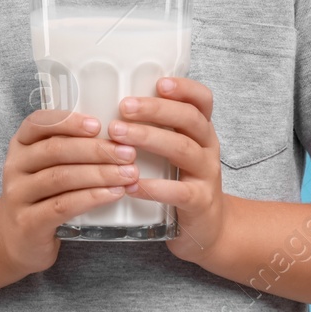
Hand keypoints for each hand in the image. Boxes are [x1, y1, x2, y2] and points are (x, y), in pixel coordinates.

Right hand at [0, 108, 142, 275]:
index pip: (38, 123)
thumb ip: (68, 150)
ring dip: (99, 174)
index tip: (98, 125)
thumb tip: (115, 139)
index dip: (68, 122)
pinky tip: (113, 194)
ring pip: (61, 177)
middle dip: (96, 150)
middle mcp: (14, 166)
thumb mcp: (45, 167)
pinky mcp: (28, 222)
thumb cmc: (40, 197)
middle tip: (127, 153)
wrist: (16, 239)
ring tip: (128, 174)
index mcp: (20, 145)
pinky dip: (91, 198)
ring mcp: (18, 195)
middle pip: (55, 150)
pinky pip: (63, 205)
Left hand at [110, 76, 232, 264]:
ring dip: (150, 139)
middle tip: (124, 107)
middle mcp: (207, 148)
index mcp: (200, 131)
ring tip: (118, 136)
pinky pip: (180, 192)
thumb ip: (153, 129)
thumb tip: (103, 103)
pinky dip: (154, 187)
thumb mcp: (174, 151)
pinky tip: (130, 184)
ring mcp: (206, 175)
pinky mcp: (200, 203)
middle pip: (190, 119)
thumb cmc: (180, 181)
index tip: (160, 82)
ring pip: (184, 149)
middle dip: (156, 110)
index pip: (202, 101)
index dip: (185, 88)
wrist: (208, 229)